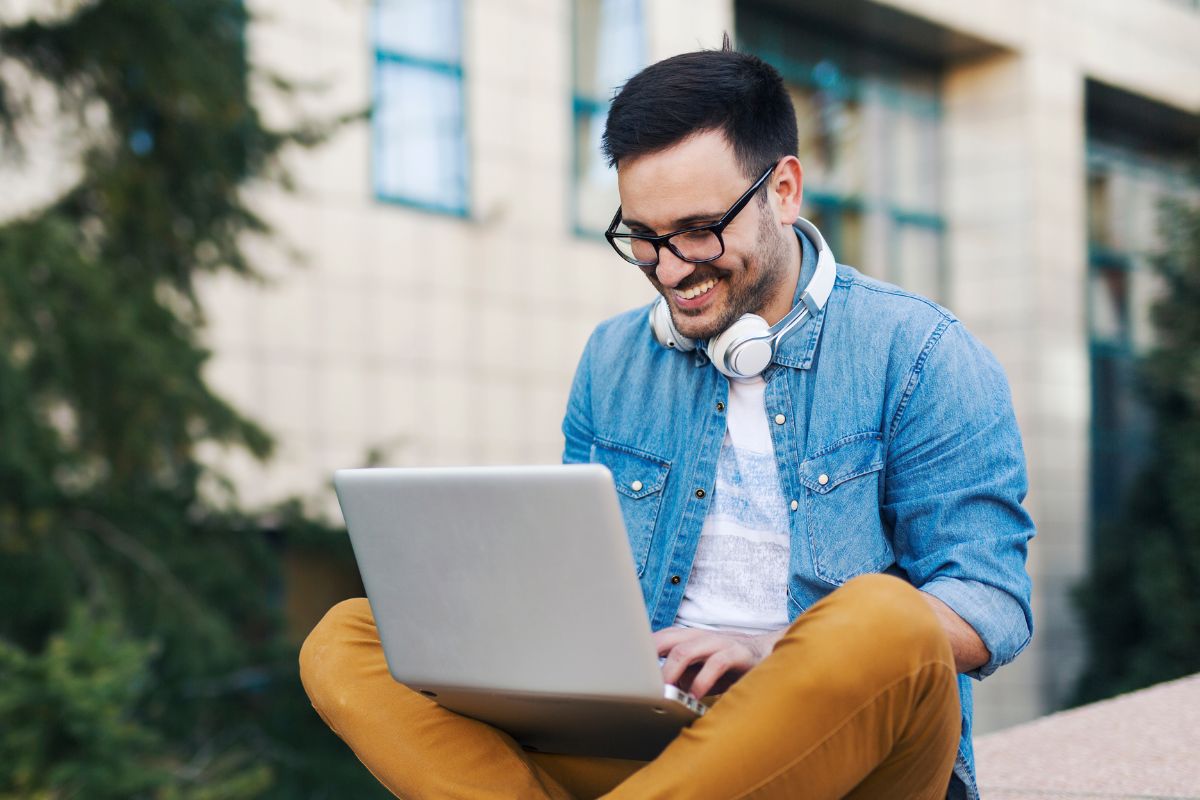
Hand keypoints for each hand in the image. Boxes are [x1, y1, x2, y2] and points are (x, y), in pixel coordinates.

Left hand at [652, 626, 786, 698]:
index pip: (660, 638)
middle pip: (668, 638)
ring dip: (672, 669)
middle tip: (640, 679)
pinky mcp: (738, 653)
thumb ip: (682, 676)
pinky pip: (716, 663)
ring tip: (665, 690)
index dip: (641, 649)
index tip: (625, 665)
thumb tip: (661, 689)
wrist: (771, 655)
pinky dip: (703, 680)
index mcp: (691, 638)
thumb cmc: (729, 666)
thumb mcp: (701, 671)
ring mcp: (720, 642)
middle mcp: (702, 636)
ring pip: (687, 648)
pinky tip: (697, 694)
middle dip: (650, 656)